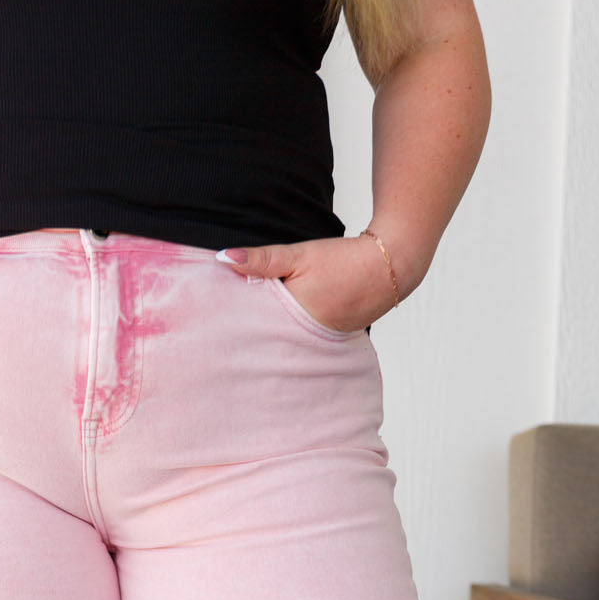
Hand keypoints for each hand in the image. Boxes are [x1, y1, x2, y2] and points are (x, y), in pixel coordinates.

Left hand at [215, 234, 400, 332]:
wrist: (388, 269)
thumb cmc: (342, 259)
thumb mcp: (299, 255)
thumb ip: (262, 260)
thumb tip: (222, 258)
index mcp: (293, 319)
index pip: (252, 327)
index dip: (231, 324)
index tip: (209, 323)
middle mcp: (304, 340)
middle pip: (265, 341)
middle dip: (244, 337)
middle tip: (214, 336)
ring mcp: (317, 345)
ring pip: (282, 344)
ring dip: (265, 339)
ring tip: (237, 341)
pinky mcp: (326, 342)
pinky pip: (299, 343)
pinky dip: (287, 339)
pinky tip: (273, 337)